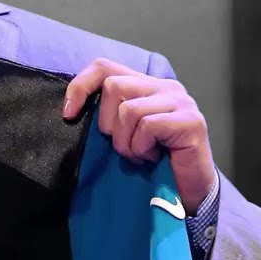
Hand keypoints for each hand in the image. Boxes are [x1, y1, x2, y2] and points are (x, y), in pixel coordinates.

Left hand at [61, 58, 215, 214]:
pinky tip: (153, 158)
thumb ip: (107, 114)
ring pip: (129, 110)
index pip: (104, 67)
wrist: (188, 192)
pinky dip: (141, 149)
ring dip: (126, 142)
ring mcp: (180, 101)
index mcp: (145, 85)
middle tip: (124, 146)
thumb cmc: (152, 163)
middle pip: (113, 86)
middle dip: (108, 124)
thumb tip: (70, 109)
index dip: (81, 86)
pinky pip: (147, 127)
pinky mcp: (191, 121)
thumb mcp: (122, 133)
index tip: (69, 114)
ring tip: (140, 154)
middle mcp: (165, 86)